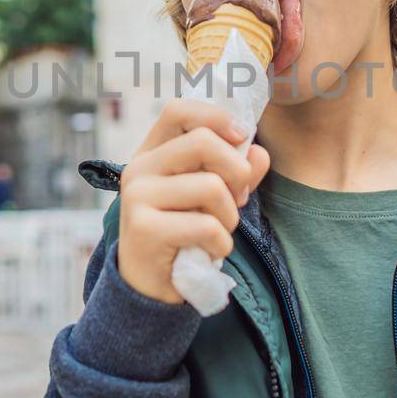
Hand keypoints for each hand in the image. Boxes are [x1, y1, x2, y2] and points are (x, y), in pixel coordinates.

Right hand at [117, 99, 271, 303]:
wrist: (151, 287)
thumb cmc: (183, 234)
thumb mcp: (212, 198)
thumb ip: (236, 172)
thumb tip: (259, 154)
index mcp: (153, 152)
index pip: (179, 110)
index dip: (216, 116)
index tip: (242, 137)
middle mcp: (139, 168)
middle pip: (202, 142)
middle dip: (237, 172)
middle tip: (239, 199)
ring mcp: (137, 196)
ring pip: (210, 187)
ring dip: (229, 217)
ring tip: (218, 232)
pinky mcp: (144, 228)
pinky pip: (206, 226)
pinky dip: (221, 244)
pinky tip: (208, 252)